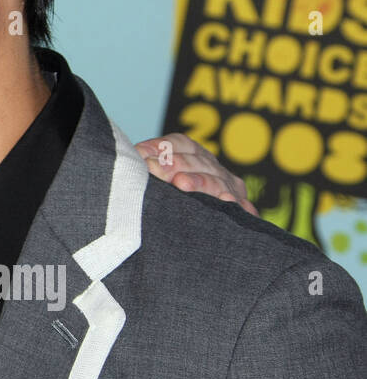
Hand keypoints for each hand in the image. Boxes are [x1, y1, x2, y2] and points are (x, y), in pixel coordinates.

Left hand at [135, 133, 258, 216]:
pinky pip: (241, 206)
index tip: (140, 154)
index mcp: (194, 155)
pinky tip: (227, 201)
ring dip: (197, 181)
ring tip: (181, 183)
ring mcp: (231, 187)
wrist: (196, 235)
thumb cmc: (164, 203)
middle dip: (174, 163)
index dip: (161, 146)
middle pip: (197, 161)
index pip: (181, 143)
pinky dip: (234, 203)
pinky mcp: (242, 209)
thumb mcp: (156, 181)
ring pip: (215, 180)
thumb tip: (135, 159)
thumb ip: (149, 170)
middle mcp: (214, 168)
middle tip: (154, 168)